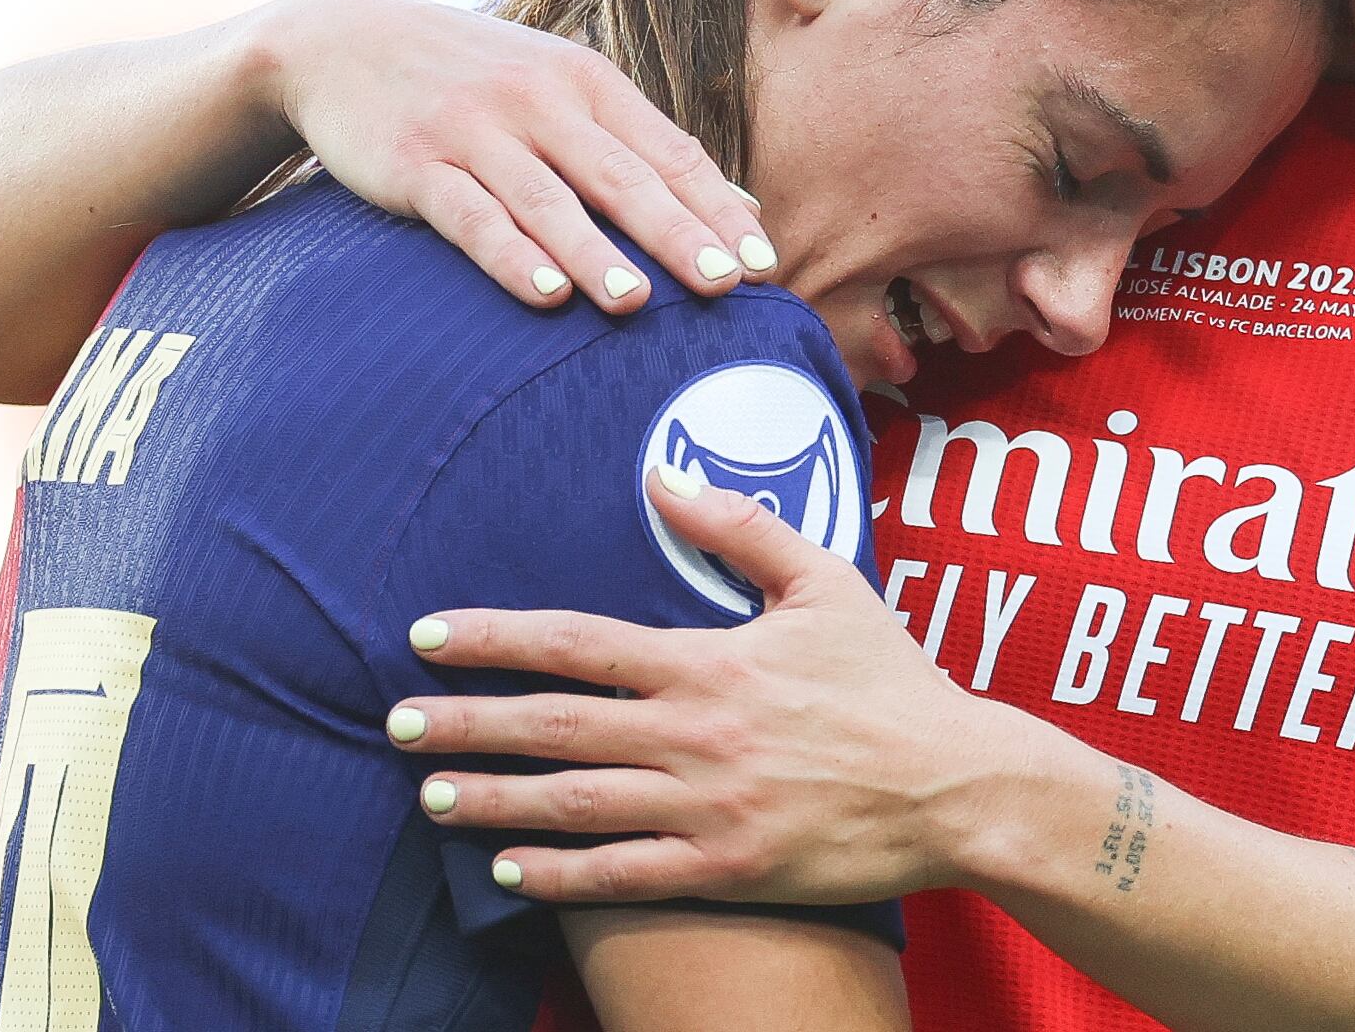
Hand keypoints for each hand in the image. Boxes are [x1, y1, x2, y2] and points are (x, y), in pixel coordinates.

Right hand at [258, 0, 773, 313]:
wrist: (346, 38)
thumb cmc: (474, 78)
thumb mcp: (559, 89)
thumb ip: (638, 144)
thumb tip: (736, 204)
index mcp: (586, 82)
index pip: (668, 151)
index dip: (717, 209)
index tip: (764, 265)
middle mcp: (538, 100)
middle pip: (621, 176)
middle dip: (678, 233)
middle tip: (727, 287)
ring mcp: (476, 128)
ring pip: (548, 199)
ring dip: (595, 252)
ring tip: (638, 303)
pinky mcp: (417, 160)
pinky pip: (470, 214)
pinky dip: (510, 255)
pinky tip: (544, 294)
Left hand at [389, 466, 1028, 904]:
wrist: (958, 786)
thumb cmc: (891, 680)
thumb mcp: (824, 582)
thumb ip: (741, 527)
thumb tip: (663, 477)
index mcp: (708, 661)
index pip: (577, 642)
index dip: (496, 638)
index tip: (429, 636)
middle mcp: (695, 736)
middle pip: (555, 727)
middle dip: (466, 724)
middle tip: (395, 724)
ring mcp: (708, 810)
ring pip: (576, 804)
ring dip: (492, 800)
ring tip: (428, 797)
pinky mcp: (728, 871)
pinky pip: (626, 877)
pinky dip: (561, 876)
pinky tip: (506, 872)